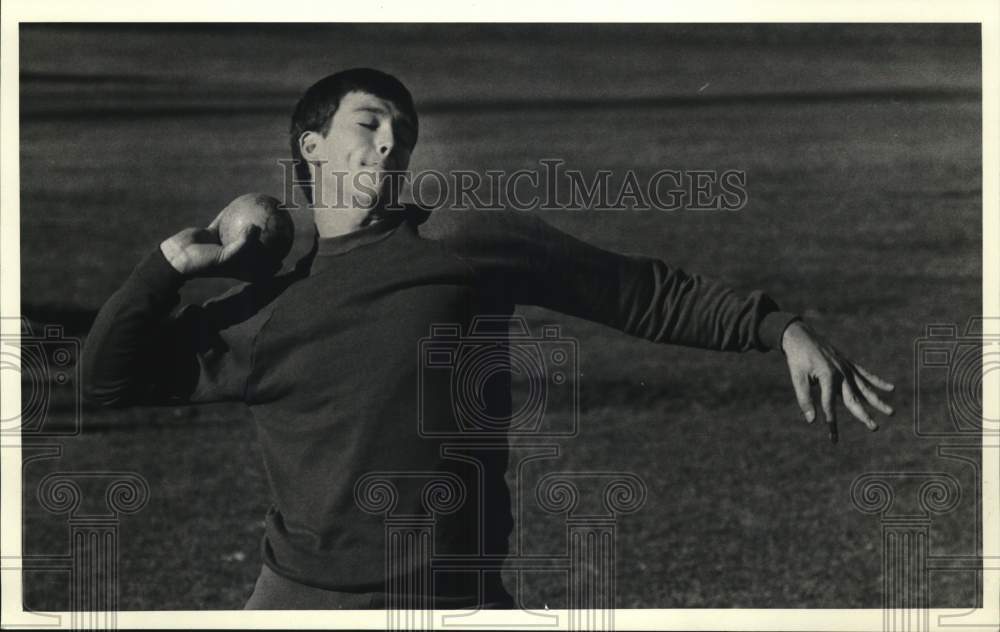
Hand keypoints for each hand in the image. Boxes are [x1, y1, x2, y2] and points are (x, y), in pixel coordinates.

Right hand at [159, 209, 280, 280]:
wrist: (179, 257)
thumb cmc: (205, 262)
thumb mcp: (228, 256)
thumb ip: (244, 243)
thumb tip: (257, 228)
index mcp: (245, 269)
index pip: (270, 263)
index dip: (282, 253)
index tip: (292, 240)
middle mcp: (239, 258)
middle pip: (261, 245)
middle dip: (273, 234)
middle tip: (284, 219)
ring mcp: (228, 244)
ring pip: (246, 230)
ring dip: (256, 219)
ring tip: (266, 205)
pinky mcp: (218, 233)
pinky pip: (230, 219)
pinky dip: (236, 210)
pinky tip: (245, 198)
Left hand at [781, 320, 894, 442]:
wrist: (800, 336)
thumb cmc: (797, 359)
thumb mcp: (797, 378)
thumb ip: (804, 398)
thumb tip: (812, 420)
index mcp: (827, 376)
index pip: (830, 404)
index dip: (831, 422)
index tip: (833, 438)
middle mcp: (841, 373)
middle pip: (854, 398)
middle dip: (864, 415)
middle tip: (875, 427)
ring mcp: (847, 368)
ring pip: (865, 388)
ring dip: (878, 401)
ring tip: (891, 412)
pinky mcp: (848, 363)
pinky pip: (865, 374)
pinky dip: (878, 381)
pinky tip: (891, 388)